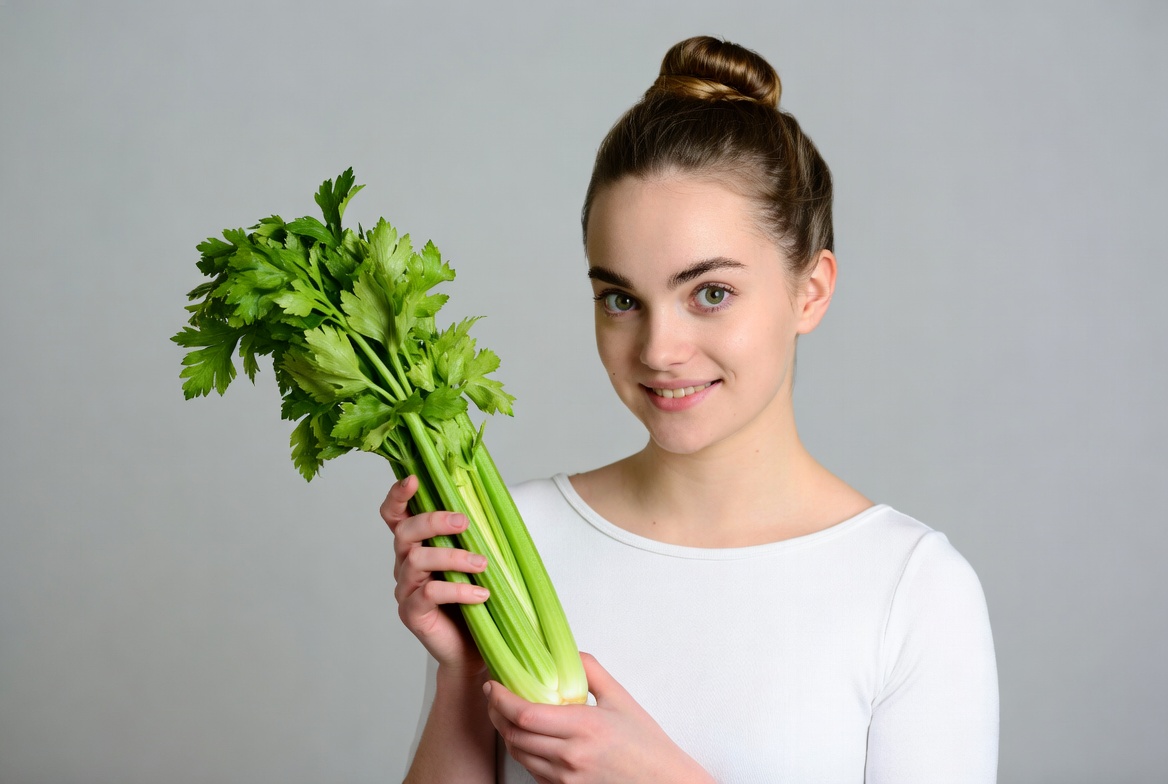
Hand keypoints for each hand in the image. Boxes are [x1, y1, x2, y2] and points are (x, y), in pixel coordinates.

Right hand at [381, 475, 489, 677]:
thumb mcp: (474, 561)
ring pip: (416, 560)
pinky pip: (428, 595)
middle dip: (433, 521)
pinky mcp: (412, 614)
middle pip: (404, 532)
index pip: (395, 515)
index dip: (398, 496)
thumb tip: (491, 501)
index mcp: (416, 545)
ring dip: (453, 557)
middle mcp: (404, 564)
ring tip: (482, 564)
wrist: (472, 649)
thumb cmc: (475, 599)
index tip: (413, 479)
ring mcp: (405, 589)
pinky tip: (482, 594)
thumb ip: (471, 535)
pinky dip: (458, 591)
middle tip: (464, 522)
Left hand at [484, 653, 714, 783]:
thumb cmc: (647, 744)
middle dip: (496, 713)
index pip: (524, 713)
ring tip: (508, 714)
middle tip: (494, 696)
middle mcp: (571, 756)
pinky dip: (525, 753)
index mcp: (584, 726)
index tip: (493, 684)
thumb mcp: (621, 699)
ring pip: (519, 754)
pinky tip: (530, 738)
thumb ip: (591, 671)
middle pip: (514, 735)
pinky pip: (533, 771)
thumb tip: (565, 653)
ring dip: (507, 733)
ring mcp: (567, 779)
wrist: (664, 783)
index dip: (500, 699)